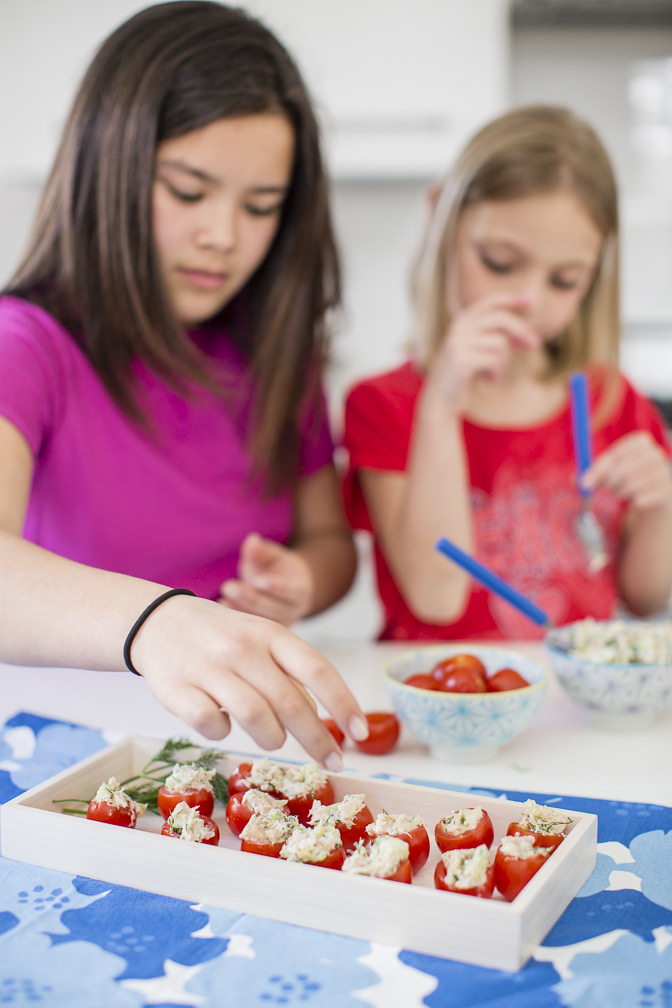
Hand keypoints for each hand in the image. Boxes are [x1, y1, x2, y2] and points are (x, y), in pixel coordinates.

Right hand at [130, 592, 368, 768]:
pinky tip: (222, 724)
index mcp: (270, 634)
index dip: (343, 702)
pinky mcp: (176, 689)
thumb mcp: (262, 640)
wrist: (159, 621)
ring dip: (272, 739)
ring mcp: (208, 667)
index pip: (317, 669)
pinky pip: (210, 724)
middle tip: (333, 761)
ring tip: (272, 739)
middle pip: (290, 702)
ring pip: (254, 717)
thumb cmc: (223, 638)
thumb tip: (323, 716)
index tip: (361, 732)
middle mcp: (242, 648)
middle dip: (317, 739)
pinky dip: (222, 733)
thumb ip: (290, 673)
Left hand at [218, 533, 312, 624]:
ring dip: (241, 609)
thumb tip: (252, 540)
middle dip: (250, 598)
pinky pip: (253, 628)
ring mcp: (282, 624)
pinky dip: (237, 617)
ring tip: (222, 598)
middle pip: (273, 608)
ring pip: (262, 621)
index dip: (275, 586)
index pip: (290, 590)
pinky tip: (223, 607)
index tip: (257, 580)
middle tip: (228, 586)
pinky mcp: (269, 633)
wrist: (288, 587)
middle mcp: (294, 610)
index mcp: (301, 589)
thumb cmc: (278, 568)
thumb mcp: (273, 555)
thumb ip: (261, 550)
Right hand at [426, 293, 538, 412]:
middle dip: (522, 331)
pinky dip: (498, 373)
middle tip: (535, 344)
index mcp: (463, 321)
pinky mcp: (461, 360)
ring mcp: (458, 343)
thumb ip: (507, 343)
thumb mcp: (489, 355)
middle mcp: (459, 328)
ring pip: (501, 343)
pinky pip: (494, 361)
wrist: (442, 400)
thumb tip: (533, 335)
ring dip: (505, 361)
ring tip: (494, 373)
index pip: (491, 302)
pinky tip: (488, 380)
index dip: (513, 299)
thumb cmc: (467, 376)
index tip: (533, 302)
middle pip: (501, 319)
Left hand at [582, 431, 671, 511]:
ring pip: (632, 485)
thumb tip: (575, 479)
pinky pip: (641, 499)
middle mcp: (656, 453)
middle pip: (624, 468)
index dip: (598, 468)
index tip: (585, 483)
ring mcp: (664, 471)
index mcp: (640, 441)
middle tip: (603, 489)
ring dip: (619, 492)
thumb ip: (590, 474)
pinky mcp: (667, 490)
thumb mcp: (606, 472)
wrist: (654, 493)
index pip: (617, 452)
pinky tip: (635, 499)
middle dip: (607, 482)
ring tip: (620, 492)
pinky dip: (632, 502)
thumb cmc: (625, 477)